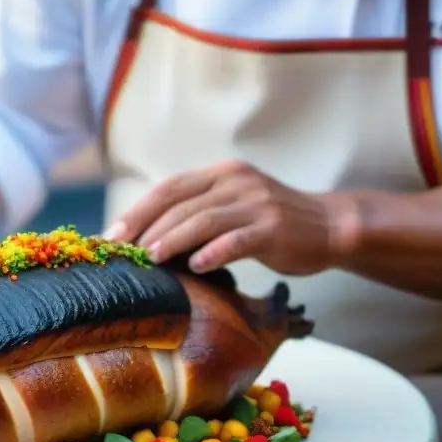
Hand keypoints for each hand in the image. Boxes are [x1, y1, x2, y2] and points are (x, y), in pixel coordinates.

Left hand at [104, 161, 355, 275]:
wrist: (329, 226)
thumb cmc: (271, 224)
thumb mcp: (233, 207)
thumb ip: (197, 213)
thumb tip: (147, 240)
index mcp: (221, 174)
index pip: (169, 188)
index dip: (138, 211)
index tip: (112, 236)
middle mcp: (236, 182)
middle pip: (180, 203)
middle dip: (146, 228)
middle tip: (123, 253)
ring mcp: (256, 203)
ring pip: (203, 220)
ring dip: (173, 240)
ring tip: (151, 259)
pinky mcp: (273, 228)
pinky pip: (236, 240)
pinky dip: (213, 253)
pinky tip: (196, 267)